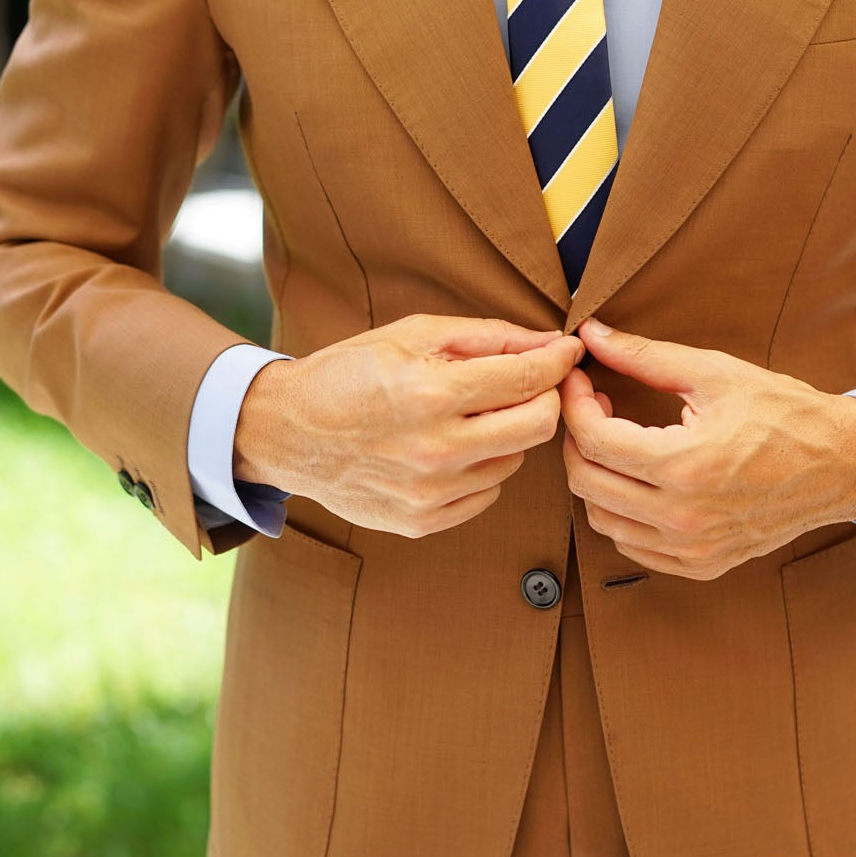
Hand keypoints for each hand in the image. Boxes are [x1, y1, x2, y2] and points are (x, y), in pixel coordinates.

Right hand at [232, 313, 583, 535]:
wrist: (286, 432)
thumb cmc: (350, 373)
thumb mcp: (413, 334)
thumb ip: (489, 337)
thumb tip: (551, 342)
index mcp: (431, 394)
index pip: (527, 381)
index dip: (558, 362)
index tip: (569, 352)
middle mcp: (435, 450)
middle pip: (538, 427)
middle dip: (544, 398)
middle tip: (528, 382)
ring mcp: (429, 493)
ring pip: (515, 461)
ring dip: (507, 434)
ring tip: (470, 414)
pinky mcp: (422, 522)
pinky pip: (486, 493)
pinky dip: (481, 467)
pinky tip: (450, 447)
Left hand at [559, 317, 855, 579]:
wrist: (841, 464)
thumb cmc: (784, 413)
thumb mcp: (715, 373)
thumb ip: (645, 357)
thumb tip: (591, 335)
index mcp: (685, 466)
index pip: (594, 440)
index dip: (574, 403)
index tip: (580, 381)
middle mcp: (684, 517)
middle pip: (587, 482)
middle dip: (577, 439)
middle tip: (594, 408)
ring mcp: (693, 548)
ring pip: (602, 520)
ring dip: (596, 478)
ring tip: (617, 443)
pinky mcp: (702, 565)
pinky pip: (634, 546)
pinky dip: (622, 514)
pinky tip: (638, 480)